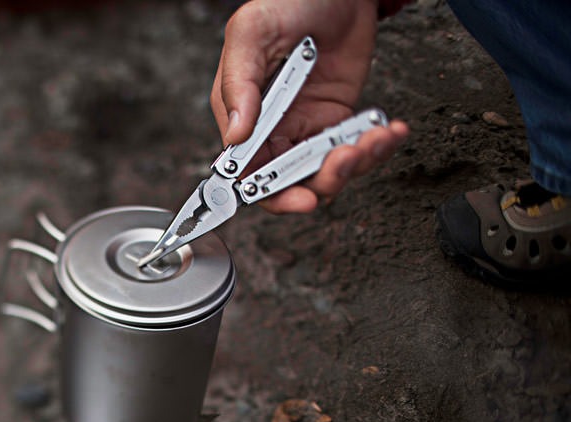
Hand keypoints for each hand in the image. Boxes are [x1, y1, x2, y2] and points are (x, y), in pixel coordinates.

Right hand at [211, 0, 408, 212]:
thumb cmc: (288, 2)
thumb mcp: (252, 33)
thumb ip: (239, 83)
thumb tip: (236, 132)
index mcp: (242, 115)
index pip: (249, 172)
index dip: (272, 193)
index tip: (301, 198)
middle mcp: (273, 128)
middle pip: (291, 181)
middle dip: (323, 180)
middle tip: (344, 161)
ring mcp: (308, 127)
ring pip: (327, 172)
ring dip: (356, 164)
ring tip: (373, 138)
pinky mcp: (339, 121)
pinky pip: (356, 150)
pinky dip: (378, 147)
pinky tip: (389, 131)